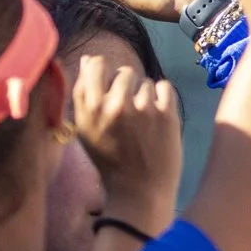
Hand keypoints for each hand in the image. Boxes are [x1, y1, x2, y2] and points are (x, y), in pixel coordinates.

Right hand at [71, 56, 182, 225]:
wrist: (139, 191)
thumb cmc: (111, 160)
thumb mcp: (87, 130)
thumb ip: (85, 94)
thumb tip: (88, 58)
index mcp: (89, 109)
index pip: (96, 65)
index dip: (105, 71)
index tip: (110, 85)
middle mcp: (114, 105)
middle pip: (124, 72)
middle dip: (128, 87)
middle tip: (130, 113)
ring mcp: (141, 109)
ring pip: (146, 82)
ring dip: (146, 97)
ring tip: (143, 124)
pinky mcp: (166, 114)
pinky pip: (165, 87)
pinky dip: (164, 100)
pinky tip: (158, 119)